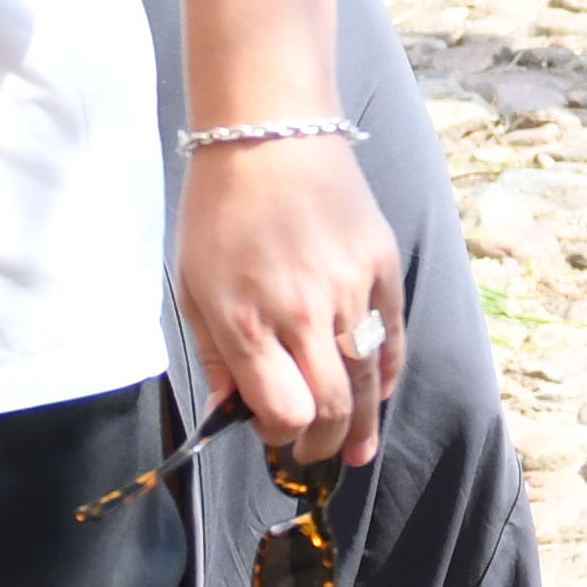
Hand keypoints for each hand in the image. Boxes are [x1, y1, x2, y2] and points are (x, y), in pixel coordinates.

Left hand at [180, 132, 407, 466]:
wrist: (270, 133)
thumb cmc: (219, 209)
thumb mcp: (193, 285)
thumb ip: (215, 354)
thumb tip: (231, 411)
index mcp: (248, 320)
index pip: (282, 412)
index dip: (279, 435)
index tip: (271, 430)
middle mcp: (303, 313)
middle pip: (331, 408)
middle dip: (322, 443)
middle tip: (313, 452)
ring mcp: (349, 290)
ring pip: (368, 380)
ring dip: (364, 425)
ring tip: (358, 450)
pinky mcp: (380, 266)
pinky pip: (393, 336)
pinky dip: (388, 372)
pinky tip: (379, 393)